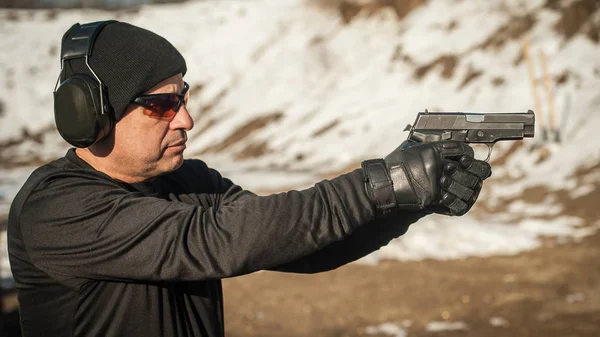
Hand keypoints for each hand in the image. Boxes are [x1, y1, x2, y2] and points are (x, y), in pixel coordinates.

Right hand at [362, 140, 490, 215]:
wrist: (383, 185)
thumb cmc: (395, 166)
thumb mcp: (412, 148)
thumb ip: (430, 147)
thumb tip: (450, 145)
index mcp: (431, 150)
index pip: (461, 149)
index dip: (470, 154)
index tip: (471, 159)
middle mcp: (436, 165)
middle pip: (469, 168)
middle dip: (480, 171)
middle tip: (484, 172)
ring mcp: (435, 183)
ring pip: (466, 187)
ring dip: (473, 189)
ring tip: (474, 188)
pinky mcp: (432, 199)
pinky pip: (456, 203)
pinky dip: (463, 204)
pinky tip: (465, 201)